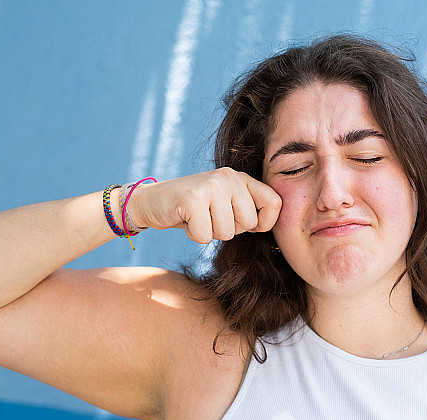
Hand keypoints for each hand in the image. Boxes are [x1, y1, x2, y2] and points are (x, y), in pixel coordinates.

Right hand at [128, 168, 281, 243]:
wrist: (152, 201)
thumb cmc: (194, 209)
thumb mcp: (225, 203)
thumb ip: (247, 209)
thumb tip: (268, 227)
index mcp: (240, 178)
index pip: (274, 203)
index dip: (265, 223)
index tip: (249, 226)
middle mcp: (228, 177)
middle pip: (248, 223)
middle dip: (229, 229)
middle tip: (210, 216)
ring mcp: (210, 186)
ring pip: (226, 232)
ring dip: (209, 232)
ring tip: (197, 217)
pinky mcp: (192, 198)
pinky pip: (205, 236)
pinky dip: (194, 235)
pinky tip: (186, 220)